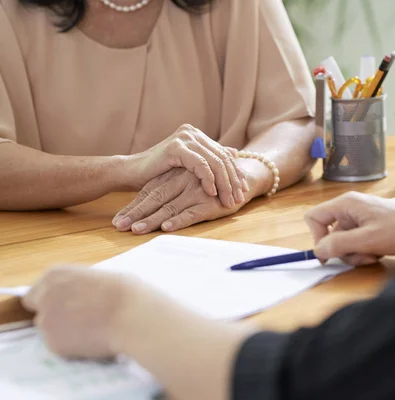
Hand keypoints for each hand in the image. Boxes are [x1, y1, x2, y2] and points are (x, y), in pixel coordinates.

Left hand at [22, 267, 137, 358]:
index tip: (68, 304)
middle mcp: (44, 297)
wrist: (132, 317)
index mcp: (54, 275)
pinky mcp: (54, 344)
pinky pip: (60, 346)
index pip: (36, 292)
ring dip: (64, 331)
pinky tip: (93, 339)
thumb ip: (79, 286)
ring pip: (49, 330)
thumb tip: (79, 296)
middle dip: (54, 315)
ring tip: (91, 329)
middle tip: (78, 319)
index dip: (53, 299)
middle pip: (39, 311)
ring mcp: (47, 322)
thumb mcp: (99, 277)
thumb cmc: (125, 292)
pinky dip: (73, 346)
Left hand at [113, 168, 248, 233]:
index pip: (148, 192)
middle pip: (154, 199)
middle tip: (118, 226)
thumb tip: (144, 209)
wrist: (243, 176)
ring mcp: (196, 192)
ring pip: (169, 207)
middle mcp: (182, 182)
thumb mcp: (187, 182)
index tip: (116, 222)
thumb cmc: (210, 182)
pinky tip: (167, 227)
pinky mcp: (210, 203)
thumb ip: (168, 189)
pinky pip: (192, 213)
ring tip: (136, 230)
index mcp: (173, 176)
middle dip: (135, 214)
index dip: (132, 207)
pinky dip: (179, 220)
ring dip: (151, 220)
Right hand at [128, 124, 248, 208]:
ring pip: (214, 162)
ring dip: (223, 183)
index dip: (235, 174)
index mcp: (197, 136)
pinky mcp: (176, 147)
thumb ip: (210, 158)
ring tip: (228, 200)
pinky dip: (208, 180)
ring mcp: (185, 138)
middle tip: (238, 198)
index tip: (243, 191)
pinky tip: (212, 193)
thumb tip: (235, 153)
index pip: (224, 155)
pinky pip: (200, 165)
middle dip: (232, 181)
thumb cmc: (159, 173)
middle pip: (222, 158)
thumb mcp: (189, 167)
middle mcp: (193, 133)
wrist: (132, 173)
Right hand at [304, 192, 394, 265]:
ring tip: (375, 254)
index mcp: (346, 204)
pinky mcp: (370, 225)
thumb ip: (339, 244)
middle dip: (344, 250)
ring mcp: (361, 217)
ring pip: (344, 241)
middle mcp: (351, 208)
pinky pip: (357, 241)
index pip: (314, 217)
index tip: (330, 253)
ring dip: (356, 253)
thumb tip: (318, 251)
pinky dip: (365, 250)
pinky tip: (379, 252)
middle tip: (363, 255)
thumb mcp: (368, 241)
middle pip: (330, 233)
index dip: (316, 237)